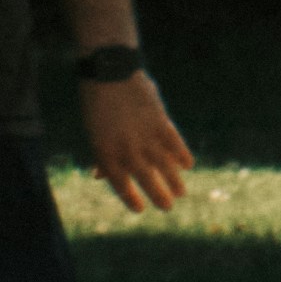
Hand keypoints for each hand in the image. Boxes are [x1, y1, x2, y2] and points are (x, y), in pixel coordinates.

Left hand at [79, 66, 193, 215]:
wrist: (110, 72)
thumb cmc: (97, 104)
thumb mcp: (93, 132)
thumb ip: (100, 155)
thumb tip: (99, 176)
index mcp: (106, 154)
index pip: (121, 186)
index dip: (131, 200)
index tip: (140, 209)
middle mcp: (127, 150)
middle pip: (147, 180)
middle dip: (158, 196)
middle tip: (168, 207)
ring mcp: (146, 137)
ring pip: (165, 166)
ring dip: (174, 181)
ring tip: (181, 193)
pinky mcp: (161, 123)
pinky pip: (175, 145)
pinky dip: (182, 155)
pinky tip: (187, 165)